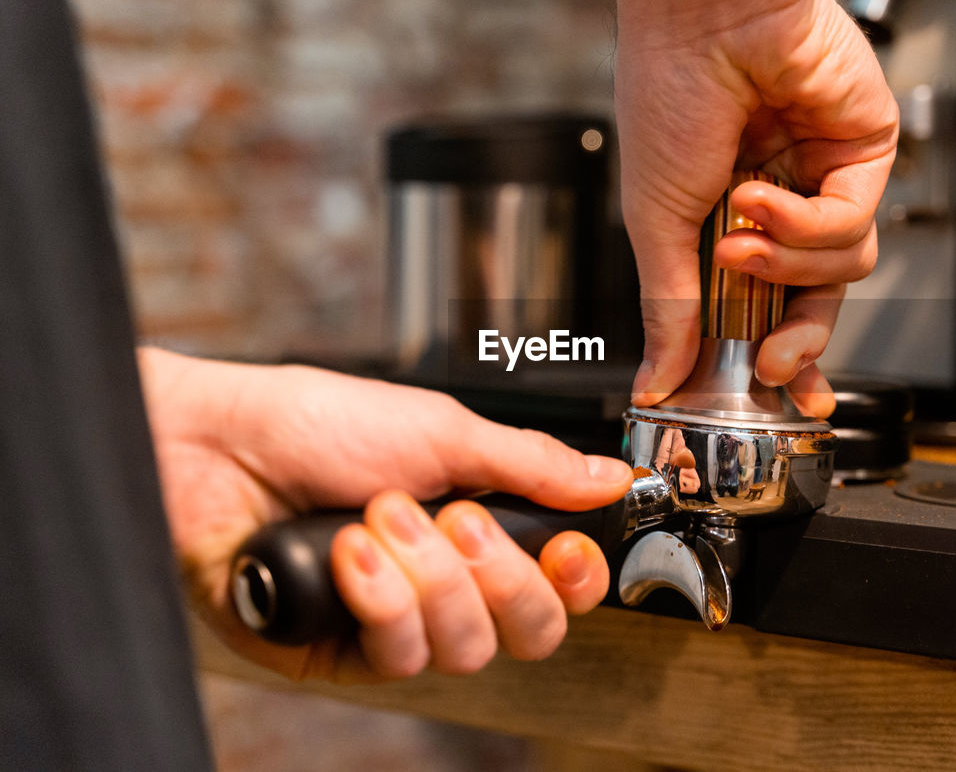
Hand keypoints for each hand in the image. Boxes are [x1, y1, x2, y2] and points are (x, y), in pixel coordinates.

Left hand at [138, 348, 632, 682]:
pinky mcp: (342, 654)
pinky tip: (349, 551)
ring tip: (379, 516)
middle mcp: (445, 584)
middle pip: (528, 633)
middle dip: (499, 575)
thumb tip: (610, 478)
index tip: (567, 549)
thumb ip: (534, 465)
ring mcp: (395, 622)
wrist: (218, 446)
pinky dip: (380, 597)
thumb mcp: (445, 431)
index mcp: (478, 531)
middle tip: (455, 519)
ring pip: (466, 649)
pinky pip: (399, 657)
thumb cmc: (319, 424)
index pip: (558, 588)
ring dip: (427, 575)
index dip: (575, 581)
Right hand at [612, 0, 898, 417]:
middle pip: (816, 298)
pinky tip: (764, 194)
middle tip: (771, 362)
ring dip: (786, 262)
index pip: (765, 305)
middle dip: (797, 336)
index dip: (774, 355)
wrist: (703, 19)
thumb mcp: (655, 225)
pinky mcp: (864, 152)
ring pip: (840, 268)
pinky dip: (806, 222)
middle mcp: (784, 204)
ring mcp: (825, 178)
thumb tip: (656, 381)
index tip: (773, 396)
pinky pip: (852, 223)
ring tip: (740, 229)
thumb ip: (669, 310)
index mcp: (731, 221)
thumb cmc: (666, 99)